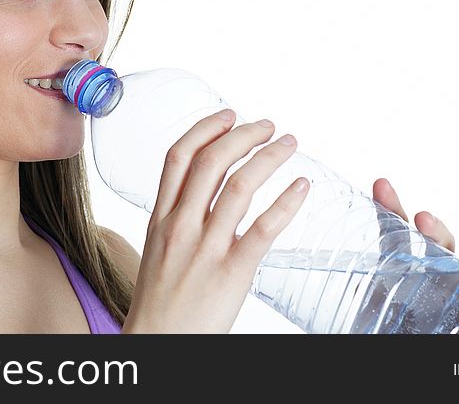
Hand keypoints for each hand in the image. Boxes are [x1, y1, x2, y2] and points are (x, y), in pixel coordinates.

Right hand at [122, 110, 309, 332]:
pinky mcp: (232, 271)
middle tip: (268, 125)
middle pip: (211, 162)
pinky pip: (263, 228)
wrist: (156, 343)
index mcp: (161, 217)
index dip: (205, 129)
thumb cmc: (159, 301)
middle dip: (243, 135)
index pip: (178, 157)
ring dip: (269, 157)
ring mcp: (206, 248)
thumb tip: (200, 197)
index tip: (228, 115)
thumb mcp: (156, 249)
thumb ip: (177, 220)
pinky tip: (301, 187)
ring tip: (288, 145)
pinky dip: (286, 202)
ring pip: (240, 186)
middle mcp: (181, 225)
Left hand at [372, 177, 458, 333]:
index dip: (393, 209)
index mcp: (408, 270)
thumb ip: (363, 270)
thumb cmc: (391, 324)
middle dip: (436, 231)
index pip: (401, 234)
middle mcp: (439, 281)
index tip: (381, 185)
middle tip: (421, 218)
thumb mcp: (368, 296)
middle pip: (442, 249)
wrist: (405, 343)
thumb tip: (352, 228)